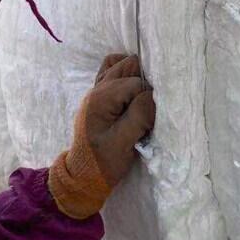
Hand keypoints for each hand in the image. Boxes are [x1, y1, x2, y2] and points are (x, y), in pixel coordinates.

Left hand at [83, 53, 155, 182]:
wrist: (84, 175)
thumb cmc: (103, 161)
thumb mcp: (124, 142)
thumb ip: (139, 115)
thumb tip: (154, 95)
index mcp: (102, 98)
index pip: (136, 83)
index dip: (148, 98)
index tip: (149, 119)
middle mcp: (98, 89)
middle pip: (129, 66)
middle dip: (143, 82)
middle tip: (146, 108)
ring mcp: (97, 91)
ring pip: (121, 65)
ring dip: (135, 78)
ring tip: (140, 101)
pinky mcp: (100, 97)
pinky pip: (113, 72)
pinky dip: (126, 77)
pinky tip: (133, 94)